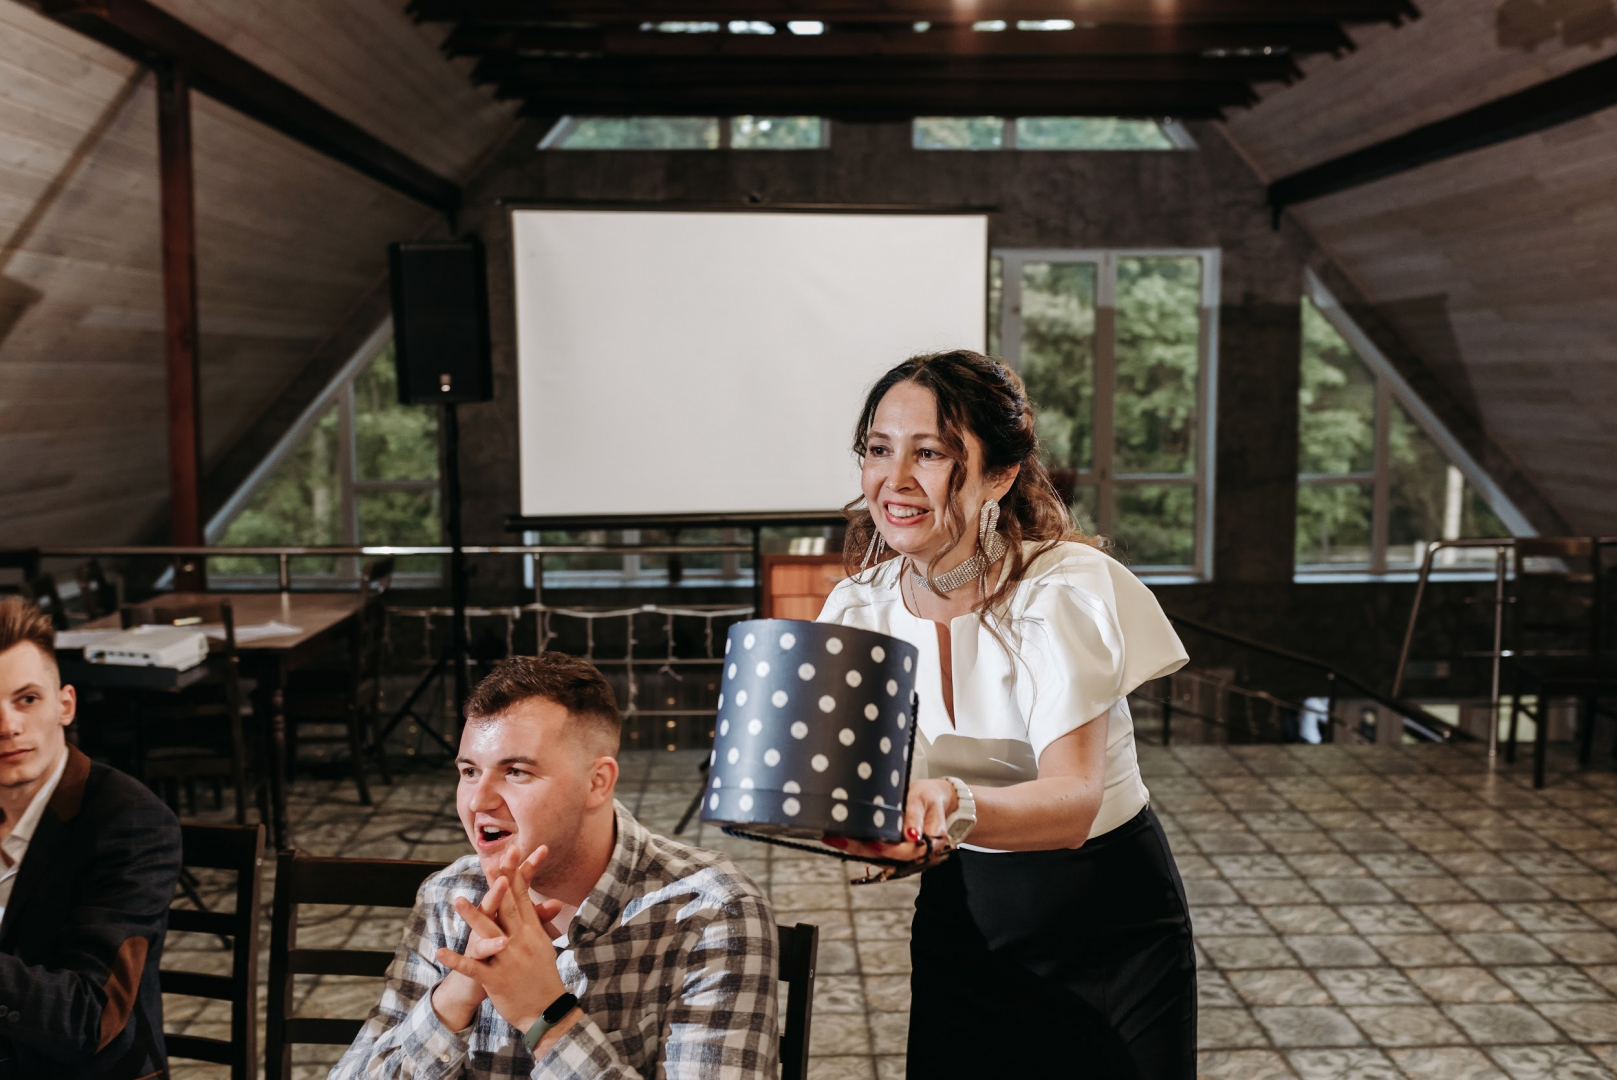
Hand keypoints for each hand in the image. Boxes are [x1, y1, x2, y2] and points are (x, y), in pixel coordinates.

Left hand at [437, 845, 572, 1036]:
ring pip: (488, 934)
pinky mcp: (496, 979)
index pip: (522, 897)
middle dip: (497, 884)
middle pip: (508, 907)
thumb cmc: (544, 977)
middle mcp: (521, 941)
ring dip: (472, 916)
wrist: (547, 1012)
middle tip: (488, 861)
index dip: (514, 874)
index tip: (509, 852)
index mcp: (532, 932)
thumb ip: (540, 923)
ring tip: (456, 900)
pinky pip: (474, 968)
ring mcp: (509, 960)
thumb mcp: (544, 946)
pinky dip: (456, 960)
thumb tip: (551, 903)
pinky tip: (441, 952)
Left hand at [825, 778, 956, 861]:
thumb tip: (912, 836)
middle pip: (887, 858)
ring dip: (853, 849)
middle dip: (862, 849)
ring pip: (876, 857)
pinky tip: (838, 838)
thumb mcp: (924, 801)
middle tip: (839, 838)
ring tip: (832, 837)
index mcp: (930, 844)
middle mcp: (915, 855)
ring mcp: (901, 856)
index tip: (872, 843)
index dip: (890, 850)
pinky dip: (856, 845)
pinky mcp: (890, 852)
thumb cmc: (928, 799)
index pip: (908, 851)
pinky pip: (872, 852)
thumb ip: (917, 818)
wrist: (932, 800)